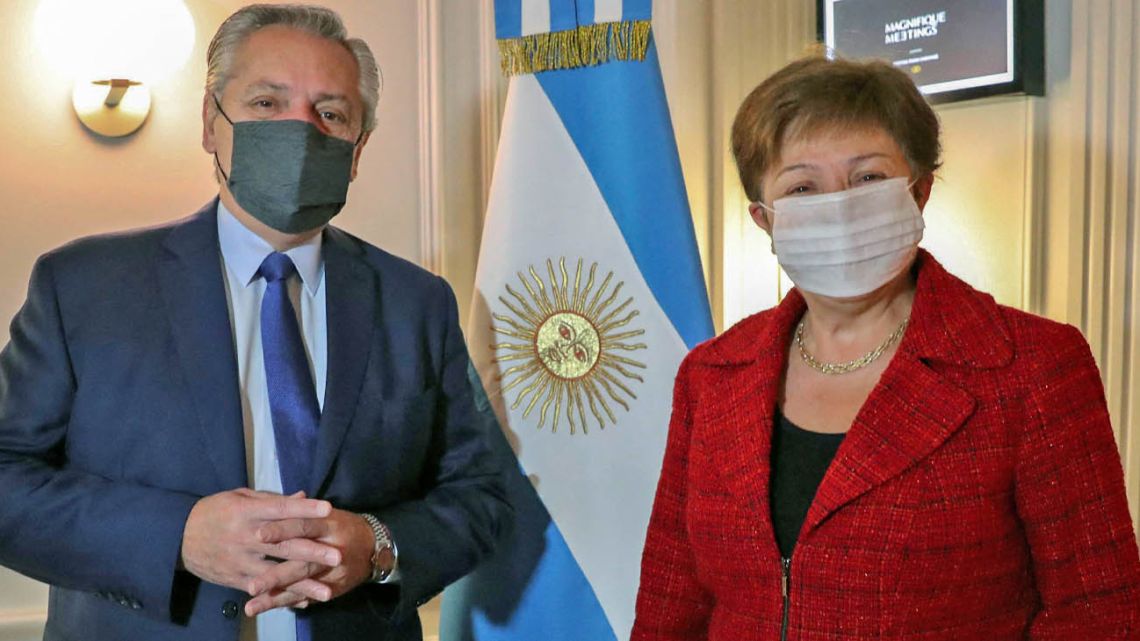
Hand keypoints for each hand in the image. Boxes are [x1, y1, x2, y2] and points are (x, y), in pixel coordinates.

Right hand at [180, 489, 341, 592]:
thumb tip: (303, 496)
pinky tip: (304, 602)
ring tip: (326, 591)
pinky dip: (283, 596)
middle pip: (282, 544)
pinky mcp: (235, 579)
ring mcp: (240, 561)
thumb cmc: (215, 511)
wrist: (177, 537)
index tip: (328, 509)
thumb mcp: (240, 498)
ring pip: (275, 573)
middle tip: (337, 556)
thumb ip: (272, 500)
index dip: (304, 509)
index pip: (280, 509)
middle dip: (311, 551)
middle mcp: (245, 537)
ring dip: (302, 584)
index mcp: (247, 512)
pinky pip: (263, 589)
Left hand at [243, 509, 375, 615]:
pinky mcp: (335, 587)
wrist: (375, 547)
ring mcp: (335, 571)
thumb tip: (270, 502)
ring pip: (305, 583)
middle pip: (303, 562)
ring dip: (279, 594)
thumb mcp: (325, 513)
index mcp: (330, 524)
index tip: (259, 534)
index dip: (283, 529)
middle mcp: (333, 548)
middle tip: (252, 585)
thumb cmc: (342, 526)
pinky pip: (310, 596)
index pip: (305, 525)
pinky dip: (289, 601)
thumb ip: (299, 510)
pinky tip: (268, 607)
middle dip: (277, 575)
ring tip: (253, 603)